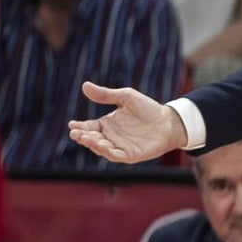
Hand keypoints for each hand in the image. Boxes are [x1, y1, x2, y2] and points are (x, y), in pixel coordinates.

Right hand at [68, 81, 186, 162]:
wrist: (169, 121)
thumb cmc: (148, 108)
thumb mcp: (126, 97)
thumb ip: (106, 95)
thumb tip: (85, 86)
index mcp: (107, 124)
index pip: (88, 127)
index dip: (79, 127)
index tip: (72, 124)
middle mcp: (110, 137)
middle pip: (91, 139)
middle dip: (82, 136)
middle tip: (76, 133)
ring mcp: (119, 147)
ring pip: (100, 148)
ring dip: (92, 144)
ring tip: (87, 137)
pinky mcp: (130, 155)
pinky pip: (115, 155)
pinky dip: (107, 151)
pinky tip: (101, 145)